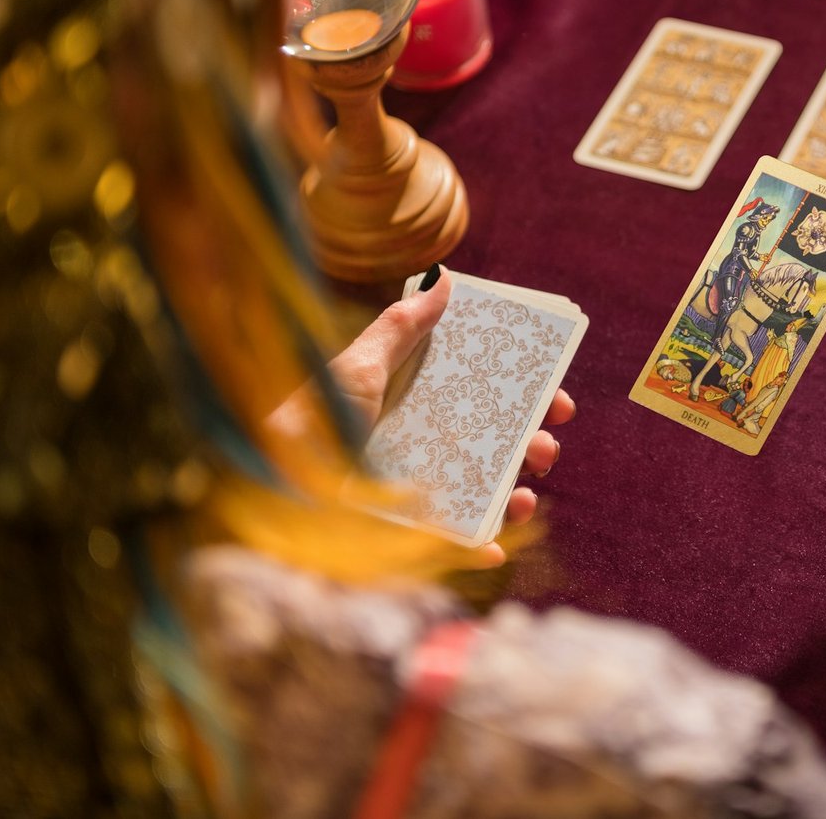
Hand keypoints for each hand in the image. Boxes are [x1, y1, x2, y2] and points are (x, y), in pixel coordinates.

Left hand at [304, 269, 574, 532]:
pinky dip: (482, 546)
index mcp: (419, 405)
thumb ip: (401, 327)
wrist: (266, 490)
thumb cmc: (308, 422)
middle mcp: (425, 448)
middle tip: (546, 443)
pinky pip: (456, 544)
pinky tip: (494, 545)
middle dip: (533, 444)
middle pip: (497, 445)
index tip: (558, 398)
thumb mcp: (357, 366)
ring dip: (519, 494)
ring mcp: (420, 494)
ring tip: (526, 494)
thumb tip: (444, 279)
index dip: (528, 398)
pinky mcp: (409, 537)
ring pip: (487, 493)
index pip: (486, 398)